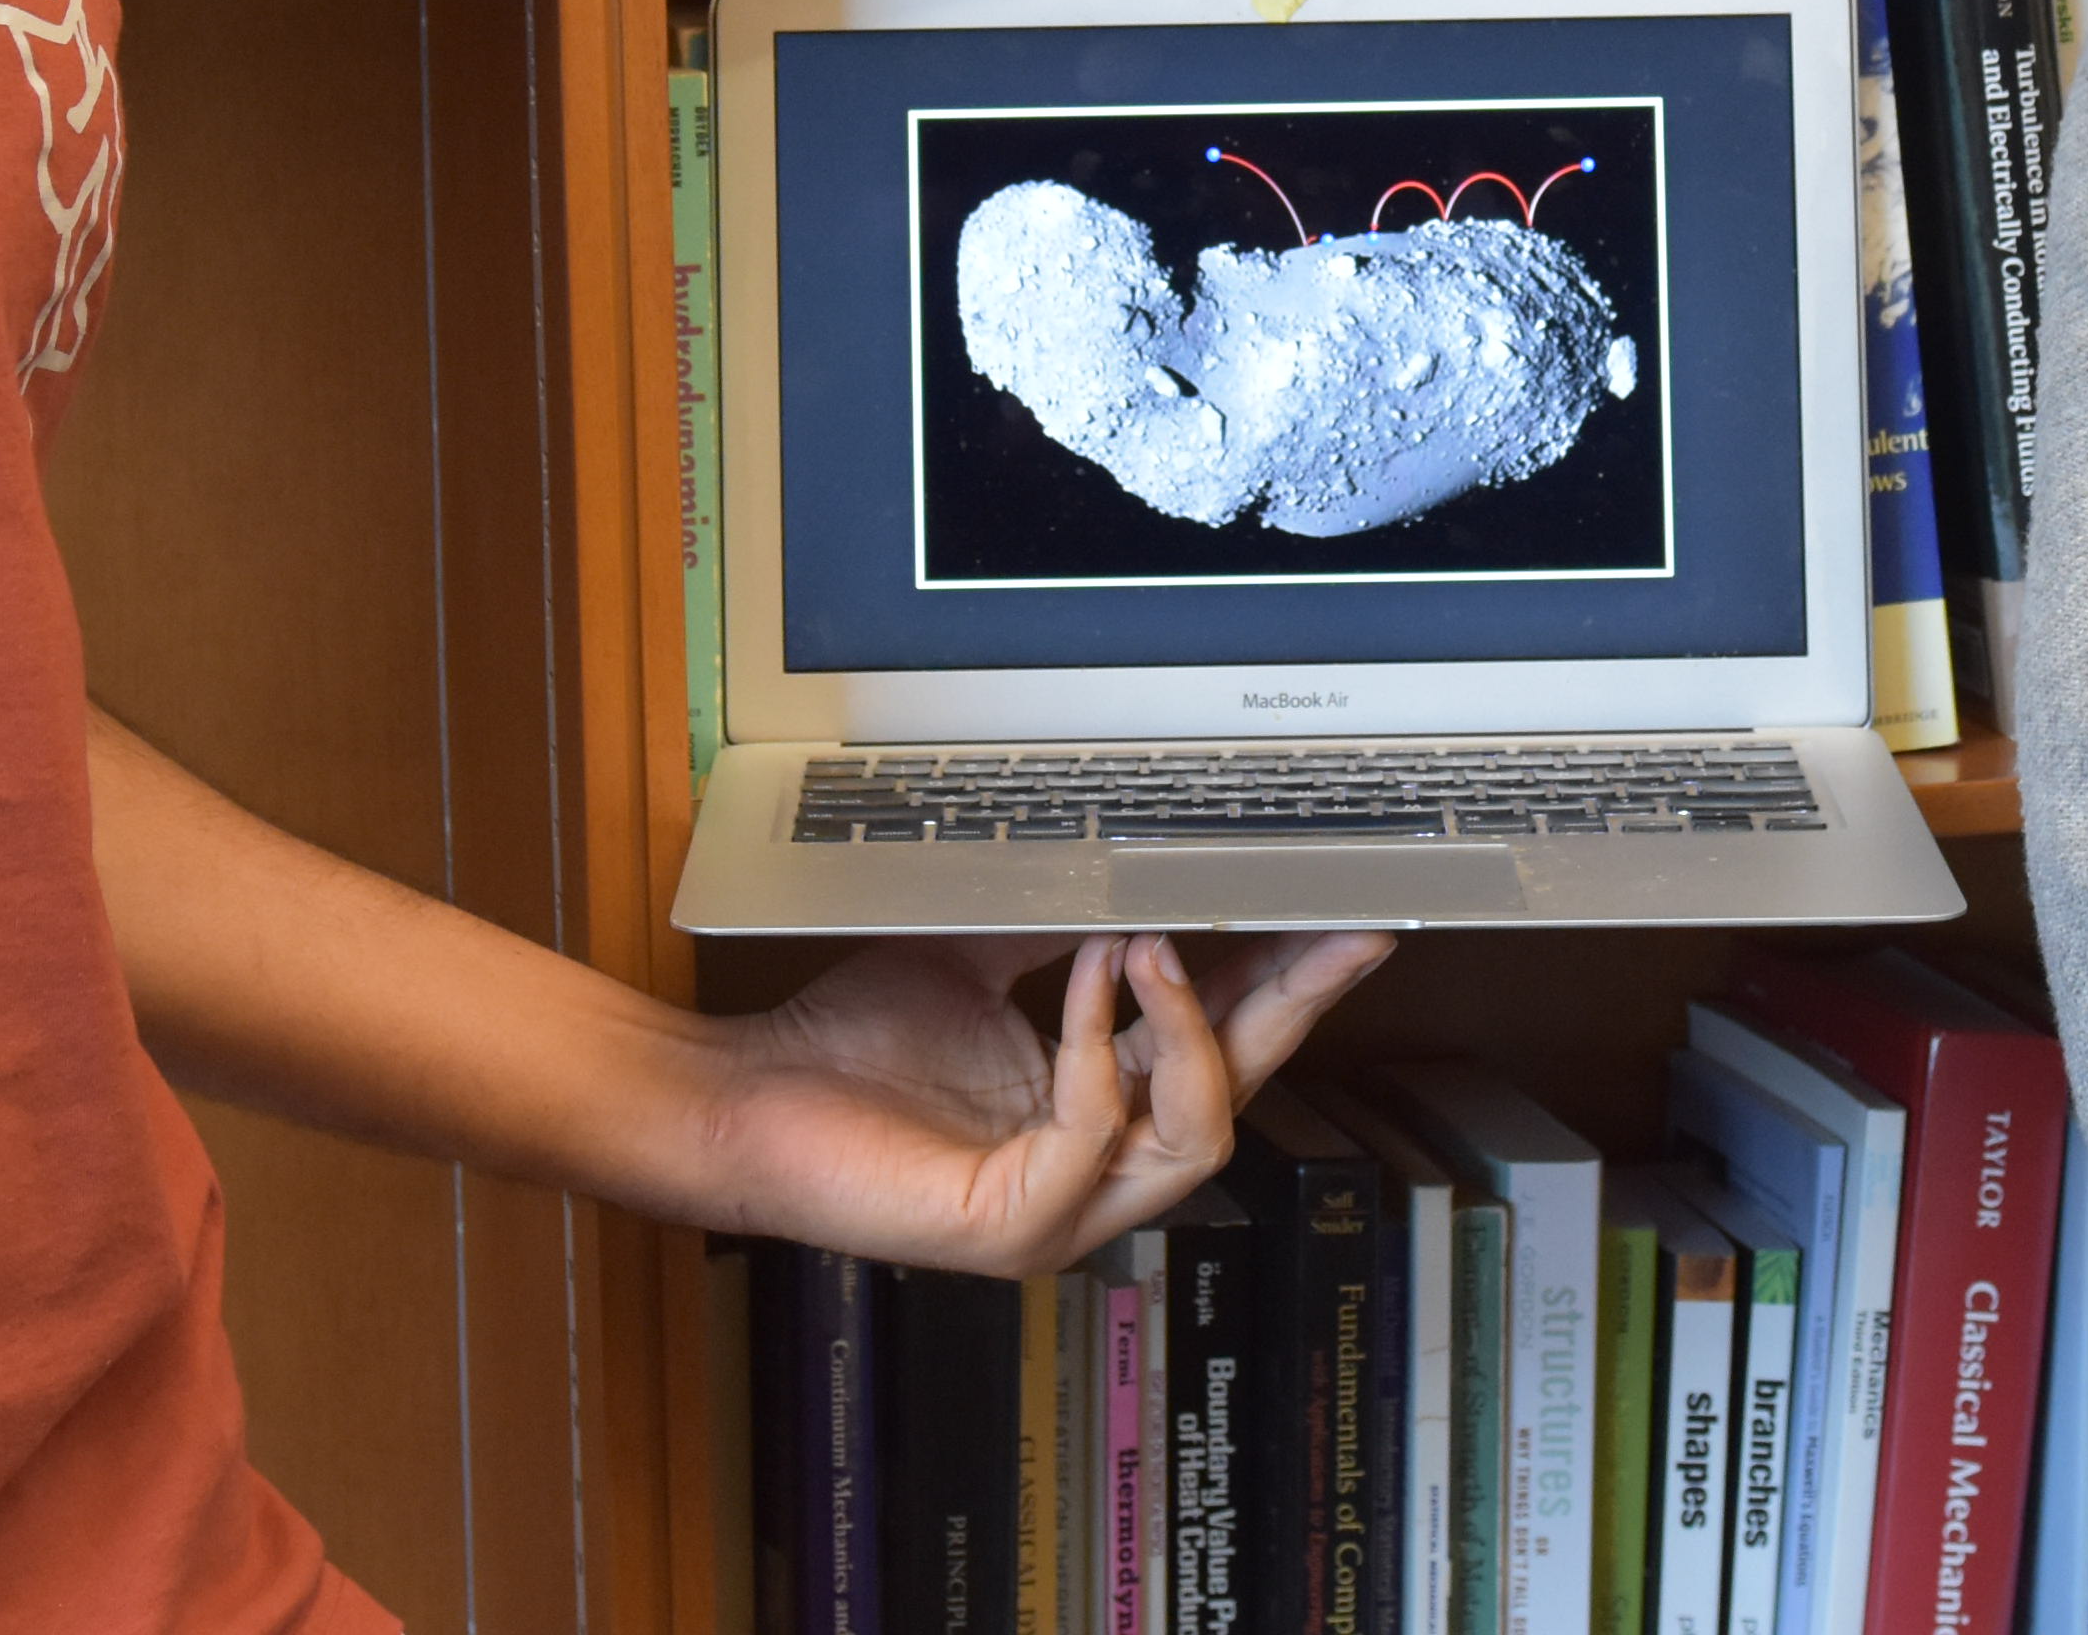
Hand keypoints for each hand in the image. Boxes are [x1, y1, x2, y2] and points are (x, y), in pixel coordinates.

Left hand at [689, 928, 1394, 1274]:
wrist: (742, 1098)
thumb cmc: (843, 1046)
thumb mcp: (973, 958)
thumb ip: (1055, 925)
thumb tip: (1136, 860)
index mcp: (1095, 1110)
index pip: (1217, 1051)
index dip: (1283, 986)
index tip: (1340, 919)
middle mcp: (1092, 1173)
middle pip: (1235, 1098)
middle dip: (1295, 1010)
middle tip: (1345, 935)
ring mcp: (1058, 1211)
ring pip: (1194, 1137)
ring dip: (1192, 1029)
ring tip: (1163, 942)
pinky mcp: (1010, 1228)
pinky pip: (1092, 1134)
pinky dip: (1094, 1043)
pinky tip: (1087, 972)